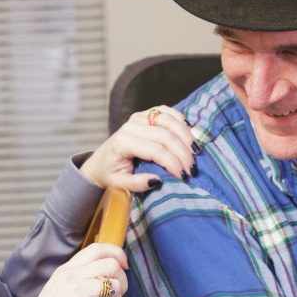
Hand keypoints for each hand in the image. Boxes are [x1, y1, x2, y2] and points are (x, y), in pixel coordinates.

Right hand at [10, 243, 128, 296]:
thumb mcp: (58, 290)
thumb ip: (77, 279)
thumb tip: (105, 276)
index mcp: (66, 270)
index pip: (97, 249)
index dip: (117, 253)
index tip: (124, 265)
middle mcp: (71, 276)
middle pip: (111, 264)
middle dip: (122, 281)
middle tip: (117, 296)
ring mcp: (76, 290)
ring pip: (114, 285)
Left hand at [79, 105, 198, 191]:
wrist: (100, 161)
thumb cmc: (111, 174)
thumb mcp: (119, 184)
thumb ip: (137, 184)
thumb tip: (158, 181)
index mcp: (123, 143)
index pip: (156, 150)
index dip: (173, 163)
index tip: (184, 176)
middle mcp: (130, 126)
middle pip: (165, 135)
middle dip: (183, 152)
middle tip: (192, 169)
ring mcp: (137, 117)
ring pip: (168, 120)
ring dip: (186, 135)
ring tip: (195, 152)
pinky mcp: (144, 114)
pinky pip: (166, 111)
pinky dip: (180, 120)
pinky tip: (189, 133)